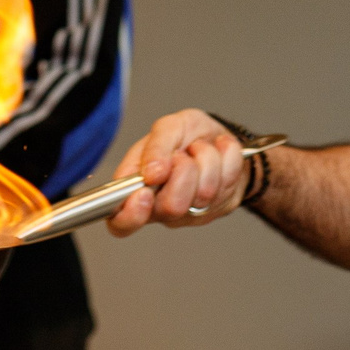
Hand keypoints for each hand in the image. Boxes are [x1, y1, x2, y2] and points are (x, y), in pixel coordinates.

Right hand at [105, 108, 250, 237]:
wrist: (220, 137)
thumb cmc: (187, 135)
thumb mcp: (168, 126)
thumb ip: (155, 145)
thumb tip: (150, 173)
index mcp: (137, 190)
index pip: (121, 223)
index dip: (131, 214)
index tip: (145, 193)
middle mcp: (161, 208)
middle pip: (171, 207)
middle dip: (183, 171)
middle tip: (182, 155)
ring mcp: (192, 212)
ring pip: (204, 193)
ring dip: (206, 158)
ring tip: (200, 150)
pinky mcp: (219, 207)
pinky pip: (228, 181)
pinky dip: (227, 156)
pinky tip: (219, 154)